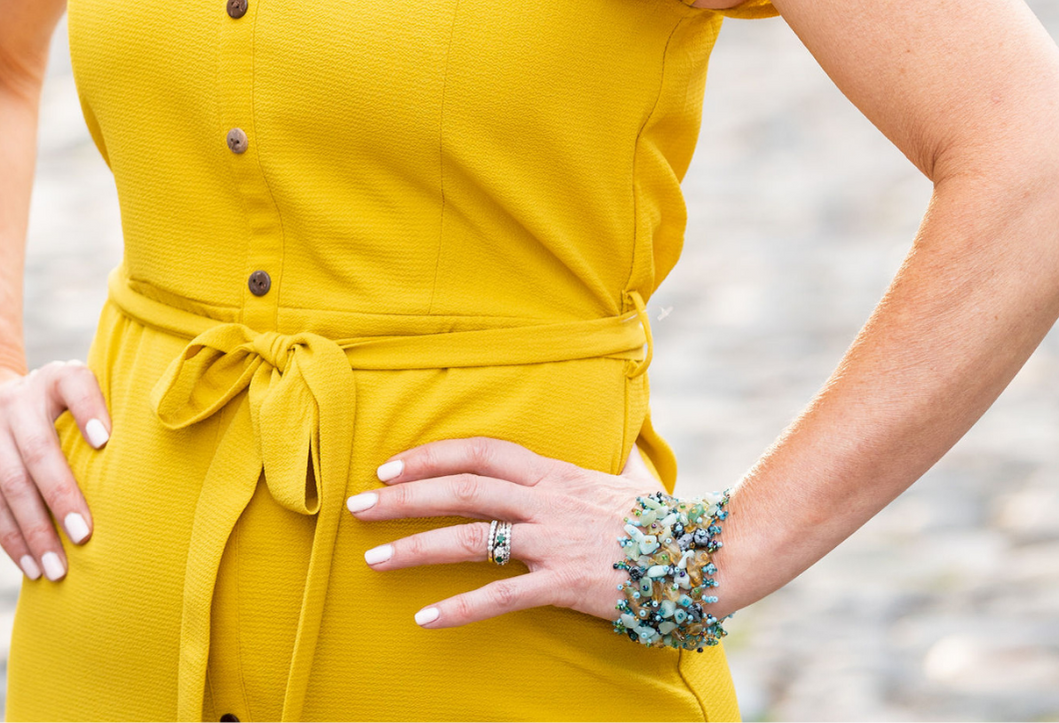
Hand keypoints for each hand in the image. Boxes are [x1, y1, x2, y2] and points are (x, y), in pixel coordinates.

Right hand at [0, 360, 111, 581]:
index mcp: (51, 379)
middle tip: (85, 536)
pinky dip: (12, 539)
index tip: (104, 441)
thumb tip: (135, 473)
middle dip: (62, 497)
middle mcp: (16, 398)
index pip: (73, 382)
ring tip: (57, 569)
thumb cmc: (38, 411)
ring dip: (36, 532)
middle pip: (39, 450)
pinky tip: (30, 565)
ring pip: (12, 485)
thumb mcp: (61, 397)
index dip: (89, 408)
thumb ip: (93, 419)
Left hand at [346, 435, 657, 628]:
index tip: (391, 465)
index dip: (432, 455)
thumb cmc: (661, 519)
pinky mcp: (564, 584)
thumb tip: (624, 438)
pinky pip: (501, 596)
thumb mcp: (630, 476)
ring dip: (415, 547)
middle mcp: (545, 500)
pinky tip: (426, 619)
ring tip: (373, 560)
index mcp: (553, 472)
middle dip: (404, 496)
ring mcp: (552, 541)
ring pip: (470, 538)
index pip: (479, 451)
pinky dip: (459, 608)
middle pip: (461, 488)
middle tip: (358, 505)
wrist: (700, 554)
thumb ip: (613, 458)